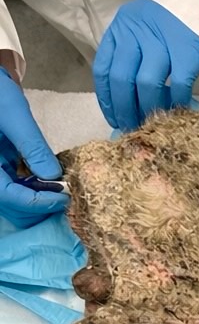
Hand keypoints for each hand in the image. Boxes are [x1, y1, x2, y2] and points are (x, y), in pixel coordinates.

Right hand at [0, 68, 68, 227]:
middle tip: (67, 200)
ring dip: (40, 204)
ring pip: (15, 202)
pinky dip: (37, 192)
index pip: (7, 196)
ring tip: (63, 195)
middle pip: (11, 206)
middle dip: (39, 209)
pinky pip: (18, 189)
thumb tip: (54, 176)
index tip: (63, 197)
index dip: (36, 202)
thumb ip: (32, 145)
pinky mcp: (3, 169)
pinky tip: (54, 185)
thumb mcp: (14, 114)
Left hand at [93, 0, 198, 131]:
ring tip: (153, 123)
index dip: (107, 100)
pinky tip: (179, 110)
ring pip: (147, 84)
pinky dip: (177, 102)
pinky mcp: (187, 52)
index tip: (114, 119)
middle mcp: (136, 34)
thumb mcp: (143, 29)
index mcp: (121, 30)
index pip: (104, 69)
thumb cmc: (173, 20)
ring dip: (149, 109)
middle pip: (122, 79)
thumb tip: (128, 99)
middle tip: (133, 128)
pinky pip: (178, 85)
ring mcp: (162, 43)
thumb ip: (131, 55)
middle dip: (125, 109)